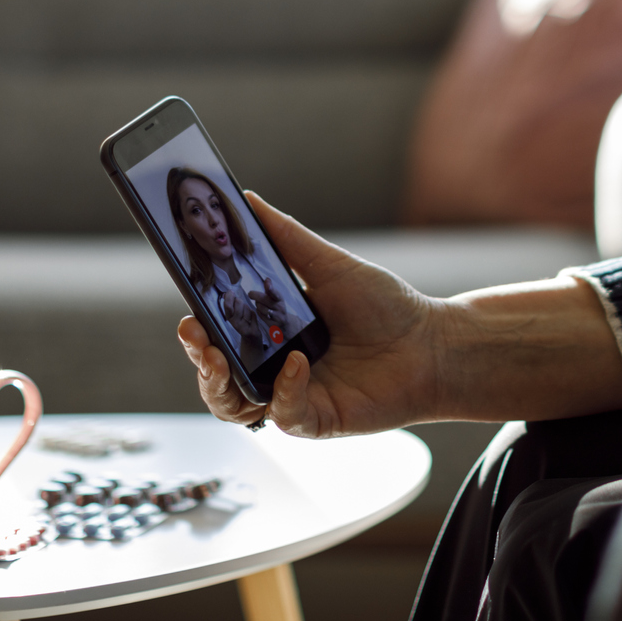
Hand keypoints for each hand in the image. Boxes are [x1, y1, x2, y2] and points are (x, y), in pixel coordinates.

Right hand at [177, 193, 444, 437]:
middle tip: (194, 335)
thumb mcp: (329, 265)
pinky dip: (284, 389)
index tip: (187, 312)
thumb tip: (247, 200)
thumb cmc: (386, 307)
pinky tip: (298, 364)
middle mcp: (276, 368)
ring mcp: (293, 396)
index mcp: (273, 333)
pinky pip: (283, 414)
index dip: (198, 329)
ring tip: (219, 358)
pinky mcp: (316, 420)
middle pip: (217, 375)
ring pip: (235, 406)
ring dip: (219, 384)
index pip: (220, 336)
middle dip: (199, 358)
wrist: (434, 344)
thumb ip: (285, 237)